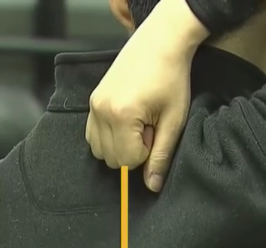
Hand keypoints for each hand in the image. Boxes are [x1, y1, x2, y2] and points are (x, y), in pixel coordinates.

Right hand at [85, 0, 208, 191]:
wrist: (160, 43)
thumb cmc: (172, 79)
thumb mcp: (173, 120)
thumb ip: (161, 155)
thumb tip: (152, 187)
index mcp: (121, 116)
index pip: (127, 161)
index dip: (145, 153)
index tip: (156, 131)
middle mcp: (100, 111)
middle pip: (110, 159)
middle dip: (132, 151)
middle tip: (148, 126)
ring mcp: (93, 105)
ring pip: (99, 150)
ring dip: (119, 145)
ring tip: (138, 122)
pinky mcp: (92, 100)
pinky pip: (92, 134)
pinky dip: (108, 136)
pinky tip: (127, 120)